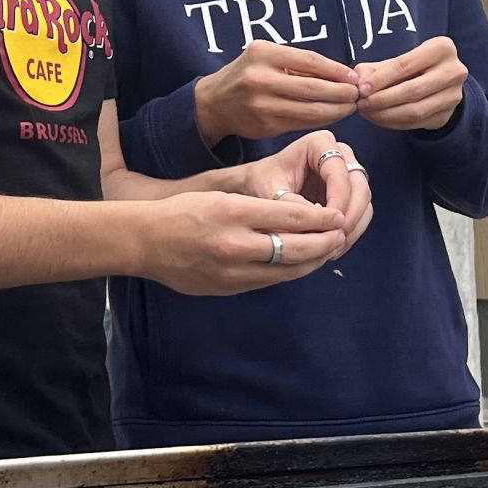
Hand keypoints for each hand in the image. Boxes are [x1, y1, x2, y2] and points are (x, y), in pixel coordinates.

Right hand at [141, 190, 351, 295]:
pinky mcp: (229, 289)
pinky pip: (269, 281)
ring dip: (312, 262)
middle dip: (325, 244)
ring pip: (287, 271)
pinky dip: (288, 272)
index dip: (322, 219)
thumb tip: (305, 221)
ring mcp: (232, 272)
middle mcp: (236, 245)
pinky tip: (299, 264)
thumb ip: (261, 209)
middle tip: (342, 236)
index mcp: (234, 213)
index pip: (291, 217)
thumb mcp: (221, 197)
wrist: (146, 242)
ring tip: (327, 251)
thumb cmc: (184, 212)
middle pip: (296, 249)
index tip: (340, 216)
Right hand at [195, 42, 360, 144]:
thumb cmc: (248, 74)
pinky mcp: (266, 126)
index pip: (311, 61)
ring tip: (351, 107)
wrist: (215, 102)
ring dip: (336, 110)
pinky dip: (321, 120)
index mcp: (264, 53)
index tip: (354, 77)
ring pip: (310, 109)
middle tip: (358, 95)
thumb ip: (297, 64)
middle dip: (342, 93)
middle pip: (314, 88)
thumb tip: (342, 74)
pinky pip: (302, 123)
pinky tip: (333, 116)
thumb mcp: (266, 57)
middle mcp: (261, 78)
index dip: (338, 71)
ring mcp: (262, 104)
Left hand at [242, 131, 374, 252]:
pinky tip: (333, 248)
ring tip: (332, 249)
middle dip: (350, 217)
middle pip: (359, 186)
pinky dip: (351, 232)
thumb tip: (319, 221)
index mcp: (320, 142)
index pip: (339, 173)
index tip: (328, 225)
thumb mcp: (269, 191)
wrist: (259, 186)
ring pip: (364, 201)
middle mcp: (340, 153)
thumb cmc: (262, 182)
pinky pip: (360, 213)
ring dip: (352, 227)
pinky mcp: (350, 192)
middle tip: (335, 240)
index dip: (338, 200)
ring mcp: (348, 172)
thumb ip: (290, 204)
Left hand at [355, 36, 468, 132]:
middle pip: (413, 90)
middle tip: (362, 104)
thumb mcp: (397, 60)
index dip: (380, 79)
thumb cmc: (413, 66)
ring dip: (386, 114)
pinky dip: (394, 123)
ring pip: (416, 111)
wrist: (439, 81)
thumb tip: (358, 82)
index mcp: (442, 48)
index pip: (405, 65)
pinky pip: (416, 123)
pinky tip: (379, 118)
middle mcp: (454, 71)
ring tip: (368, 112)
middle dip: (382, 99)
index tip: (361, 89)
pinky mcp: (448, 115)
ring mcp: (454, 95)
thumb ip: (375, 68)